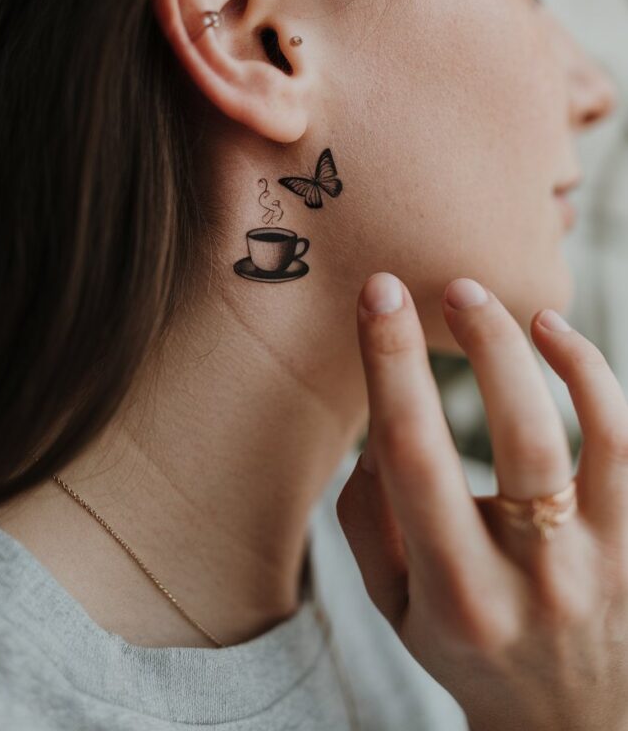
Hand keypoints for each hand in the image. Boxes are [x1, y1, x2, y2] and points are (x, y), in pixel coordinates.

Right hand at [336, 273, 627, 730]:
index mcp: (458, 593)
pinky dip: (596, 377)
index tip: (380, 297)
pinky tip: (558, 335)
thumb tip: (382, 423)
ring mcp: (604, 558)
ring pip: (593, 434)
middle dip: (483, 345)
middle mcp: (538, 578)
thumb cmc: (467, 647)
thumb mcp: (393, 607)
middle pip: (520, 438)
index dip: (394, 365)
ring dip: (546, 356)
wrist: (570, 723)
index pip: (415, 459)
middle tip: (453, 287)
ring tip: (508, 306)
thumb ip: (370, 518)